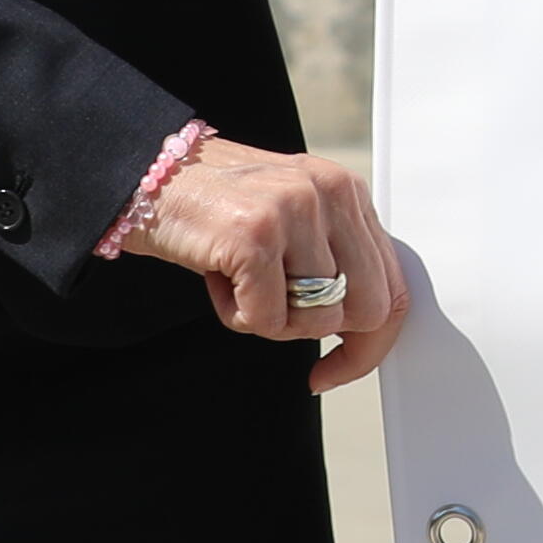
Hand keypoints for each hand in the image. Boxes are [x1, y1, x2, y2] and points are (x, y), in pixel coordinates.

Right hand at [122, 135, 410, 390]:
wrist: (149, 176)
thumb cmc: (219, 208)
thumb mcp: (294, 220)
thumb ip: (333, 259)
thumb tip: (362, 328)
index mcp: (349, 193)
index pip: (393, 287)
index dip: (370, 343)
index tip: (336, 366)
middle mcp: (331, 195)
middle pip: (367, 311)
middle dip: (321, 335)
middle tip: (274, 318)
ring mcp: (295, 212)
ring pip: (317, 321)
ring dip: (271, 321)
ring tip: (239, 282)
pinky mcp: (255, 236)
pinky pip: (266, 321)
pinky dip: (236, 317)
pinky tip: (217, 280)